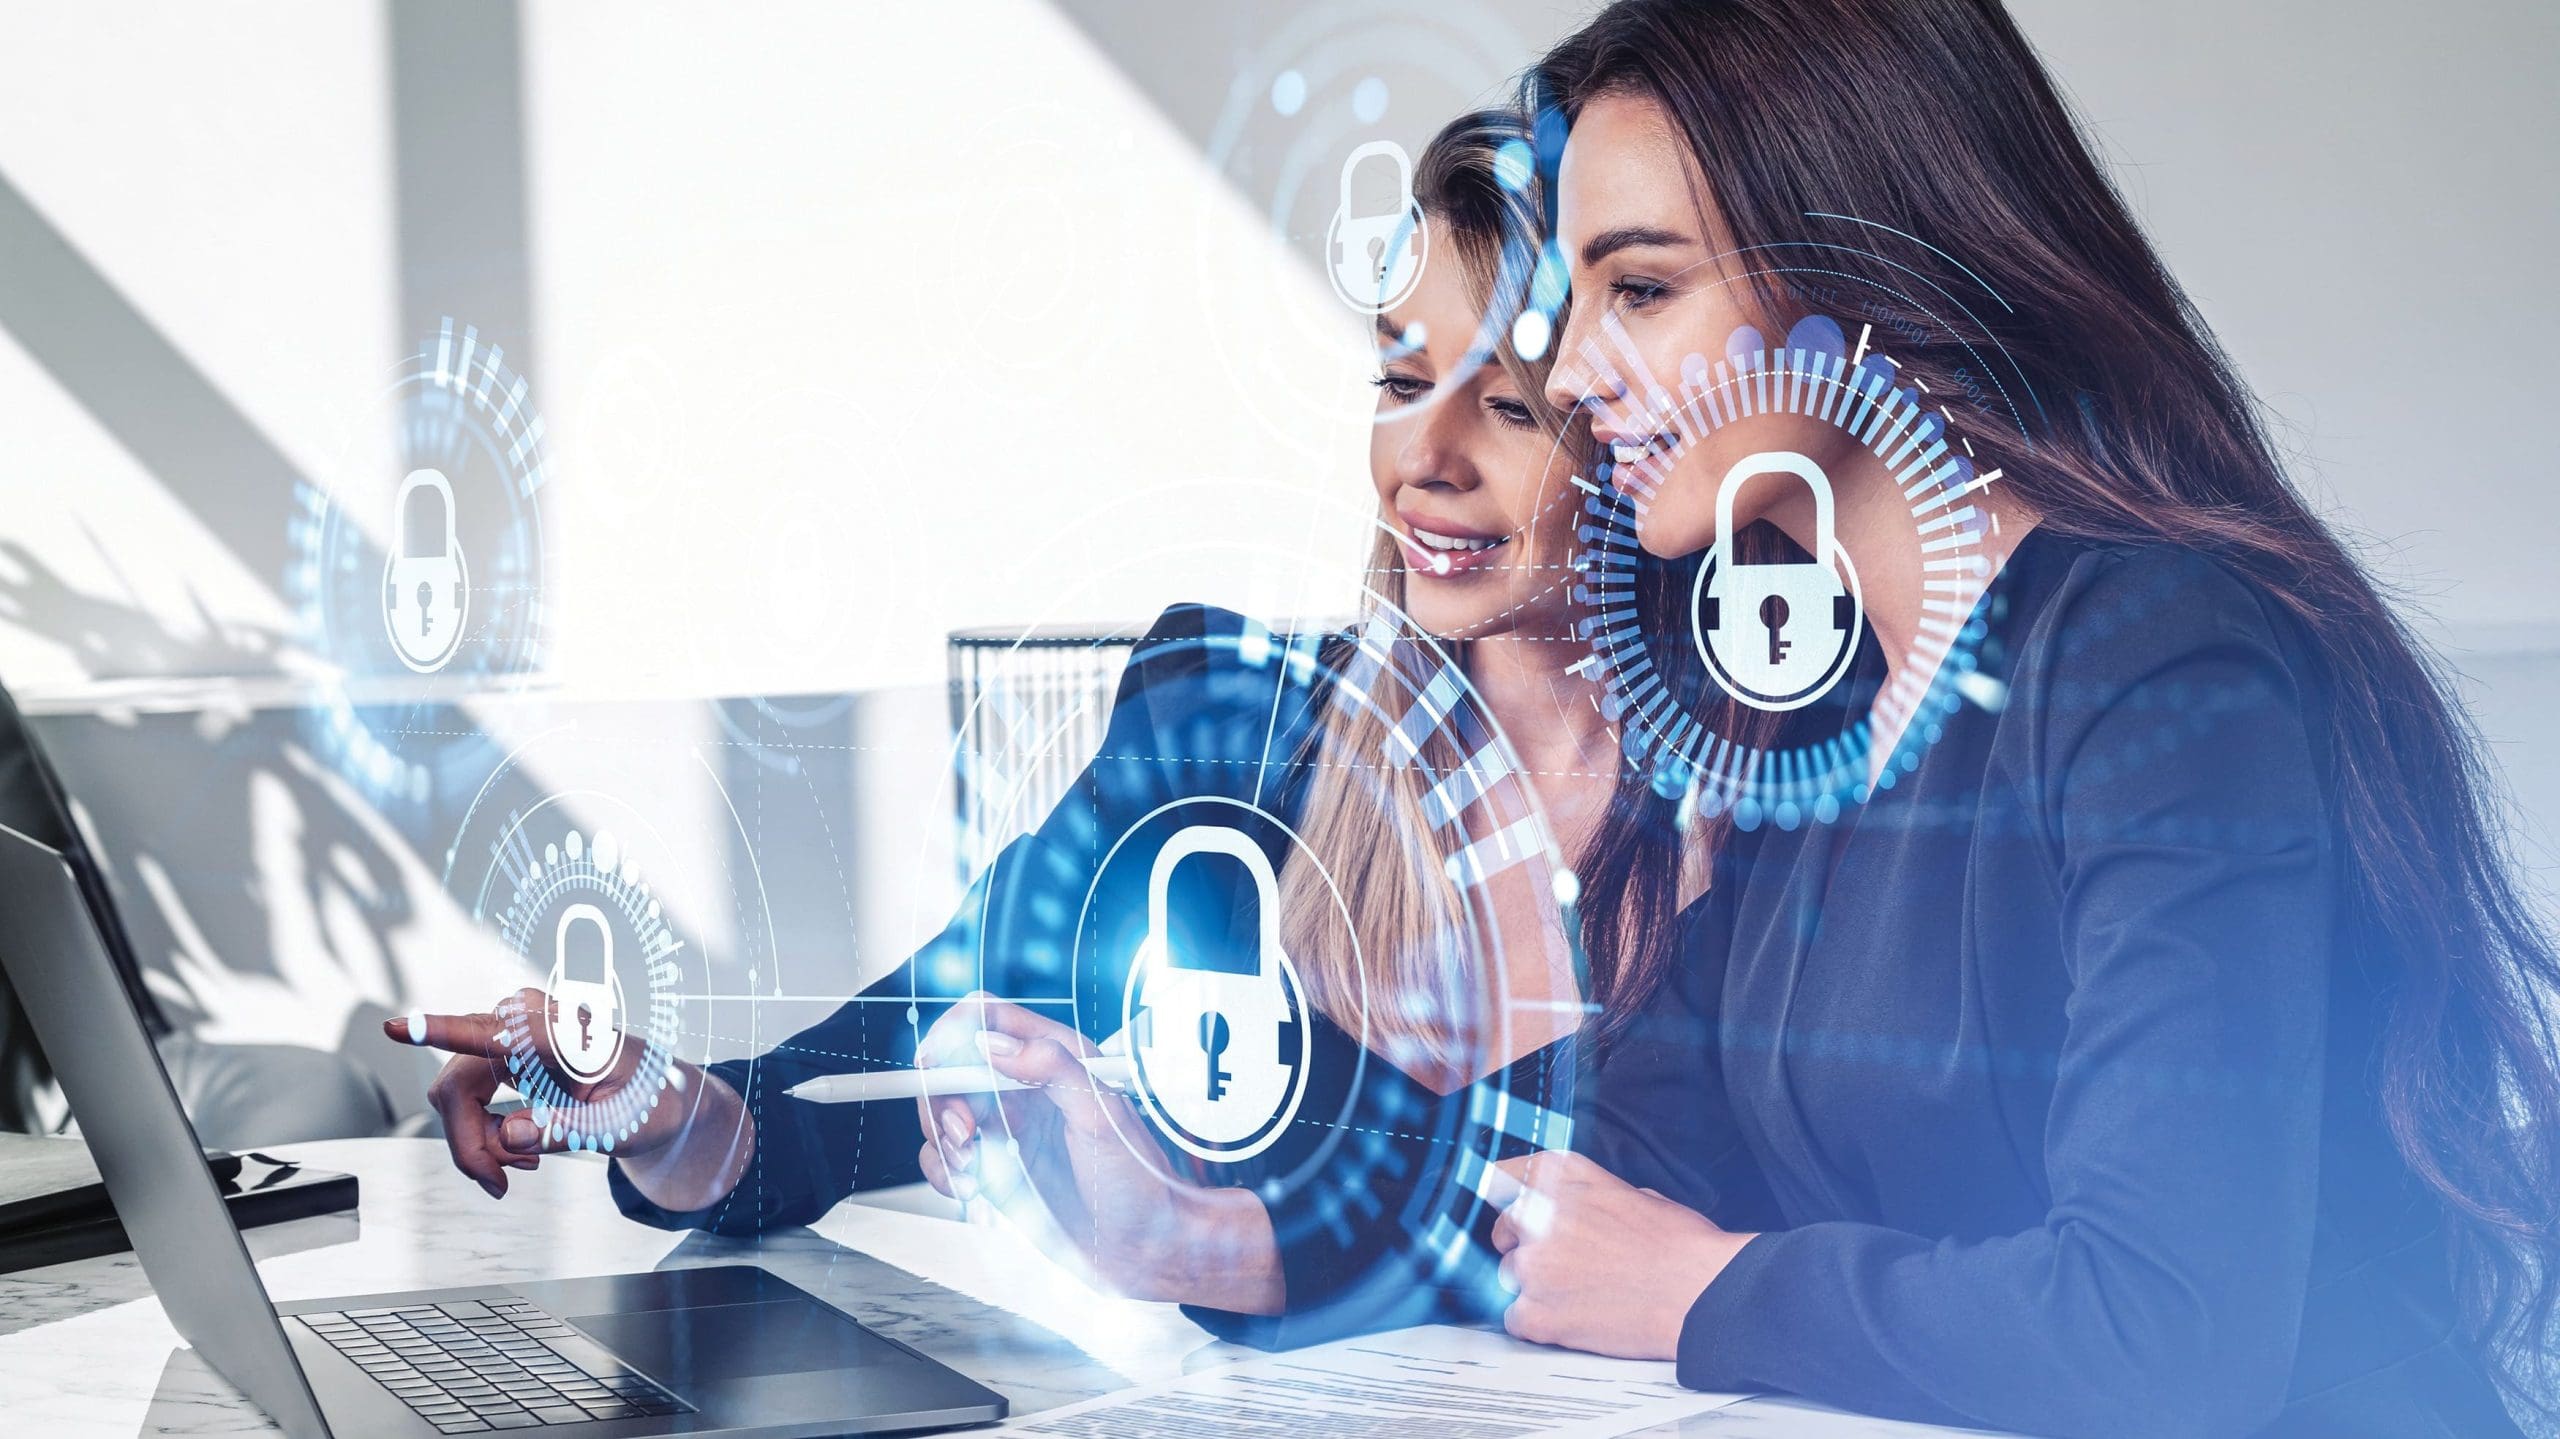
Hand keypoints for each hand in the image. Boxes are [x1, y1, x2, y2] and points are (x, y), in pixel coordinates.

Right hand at [386, 988, 747, 1207]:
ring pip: (455, 1095)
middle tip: (500, 1184)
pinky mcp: (503, 1049)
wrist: (661, 1097)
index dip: (442, 1033)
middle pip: (457, 1085)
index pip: (493, 1034)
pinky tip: (519, 1148)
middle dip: (469, 1142)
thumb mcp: (619, 1126)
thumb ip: (568, 1129)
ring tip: (523, 1166)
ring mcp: (511, 1033)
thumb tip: (513, 1136)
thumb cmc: (648, 1102)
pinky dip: (483, 1131)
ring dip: (477, 1140)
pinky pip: (466, 1095)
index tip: (397, 1027)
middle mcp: (528, 1023)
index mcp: (562, 1034)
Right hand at [914, 995, 1281, 1312]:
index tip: (936, 1064)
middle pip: (953, 1067)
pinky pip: (945, 1159)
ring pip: (943, 1113)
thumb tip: (992, 1043)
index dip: (954, 1032)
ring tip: (969, 1169)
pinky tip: (970, 1189)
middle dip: (943, 1098)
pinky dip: (943, 1172)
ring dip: (940, 1140)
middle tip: (964, 1135)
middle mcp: (1027, 1090)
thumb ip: (1051, 1069)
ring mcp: (1009, 1130)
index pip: (988, 1018)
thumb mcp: (1102, 1116)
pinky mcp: (996, 1171)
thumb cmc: (1141, 1182)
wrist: (1148, 1249)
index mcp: (1057, 1060)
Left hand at [1491, 1150, 1753, 1358]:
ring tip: (1580, 1296)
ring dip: (1536, 1287)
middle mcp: (1538, 1214)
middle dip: (1525, 1247)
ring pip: (1509, 1277)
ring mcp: (1532, 1264)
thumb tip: (1574, 1211)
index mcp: (1563, 1177)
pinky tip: (1571, 1321)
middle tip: (1562, 1265)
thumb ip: (1588, 1197)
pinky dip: (1538, 1324)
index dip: (1508, 1201)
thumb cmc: (1680, 1246)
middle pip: (1504, 1230)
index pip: (1503, 1176)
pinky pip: (1515, 1319)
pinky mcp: (1536, 1312)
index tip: (1511, 1214)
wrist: (1700, 1292)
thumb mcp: (1633, 1193)